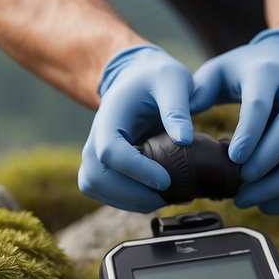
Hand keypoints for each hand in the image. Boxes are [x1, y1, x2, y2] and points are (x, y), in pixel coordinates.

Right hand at [78, 44, 193, 211]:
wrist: (139, 77)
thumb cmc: (156, 77)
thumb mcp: (173, 81)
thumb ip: (177, 108)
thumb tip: (184, 140)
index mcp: (109, 114)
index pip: (110, 151)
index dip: (137, 171)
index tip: (166, 179)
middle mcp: (95, 135)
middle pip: (96, 176)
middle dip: (131, 194)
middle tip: (168, 197)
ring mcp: (94, 152)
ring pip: (95, 187)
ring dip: (128, 201)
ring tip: (164, 199)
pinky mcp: (101, 164)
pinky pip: (104, 190)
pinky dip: (127, 200)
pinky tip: (155, 195)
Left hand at [190, 28, 278, 213]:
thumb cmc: (248, 71)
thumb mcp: (219, 71)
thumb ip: (197, 92)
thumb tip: (177, 123)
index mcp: (269, 73)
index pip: (261, 104)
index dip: (249, 134)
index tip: (233, 159)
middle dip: (266, 163)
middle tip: (240, 187)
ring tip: (254, 200)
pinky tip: (271, 205)